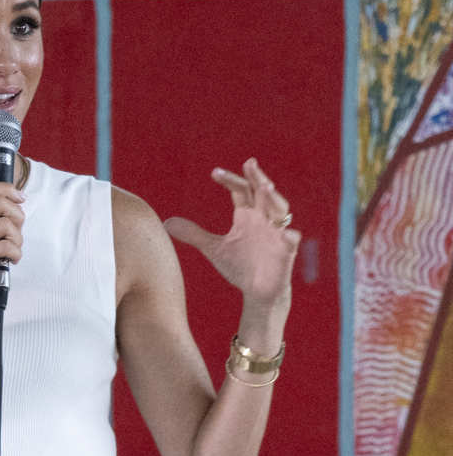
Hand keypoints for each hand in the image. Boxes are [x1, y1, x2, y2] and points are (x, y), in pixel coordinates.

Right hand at [0, 183, 23, 321]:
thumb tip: (14, 213)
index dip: (6, 189)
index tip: (20, 198)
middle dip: (18, 214)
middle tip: (18, 230)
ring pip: (6, 224)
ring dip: (18, 239)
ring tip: (14, 250)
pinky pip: (6, 246)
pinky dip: (16, 254)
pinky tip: (11, 260)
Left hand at [164, 158, 299, 307]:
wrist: (257, 292)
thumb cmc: (239, 266)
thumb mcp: (213, 248)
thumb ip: (194, 234)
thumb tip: (166, 223)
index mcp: (246, 216)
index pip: (241, 190)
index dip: (230, 180)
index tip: (214, 173)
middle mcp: (263, 220)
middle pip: (262, 192)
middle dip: (257, 178)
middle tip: (249, 163)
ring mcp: (276, 234)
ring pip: (279, 211)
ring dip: (273, 199)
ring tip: (265, 187)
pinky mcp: (285, 252)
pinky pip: (291, 242)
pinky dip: (290, 236)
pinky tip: (287, 233)